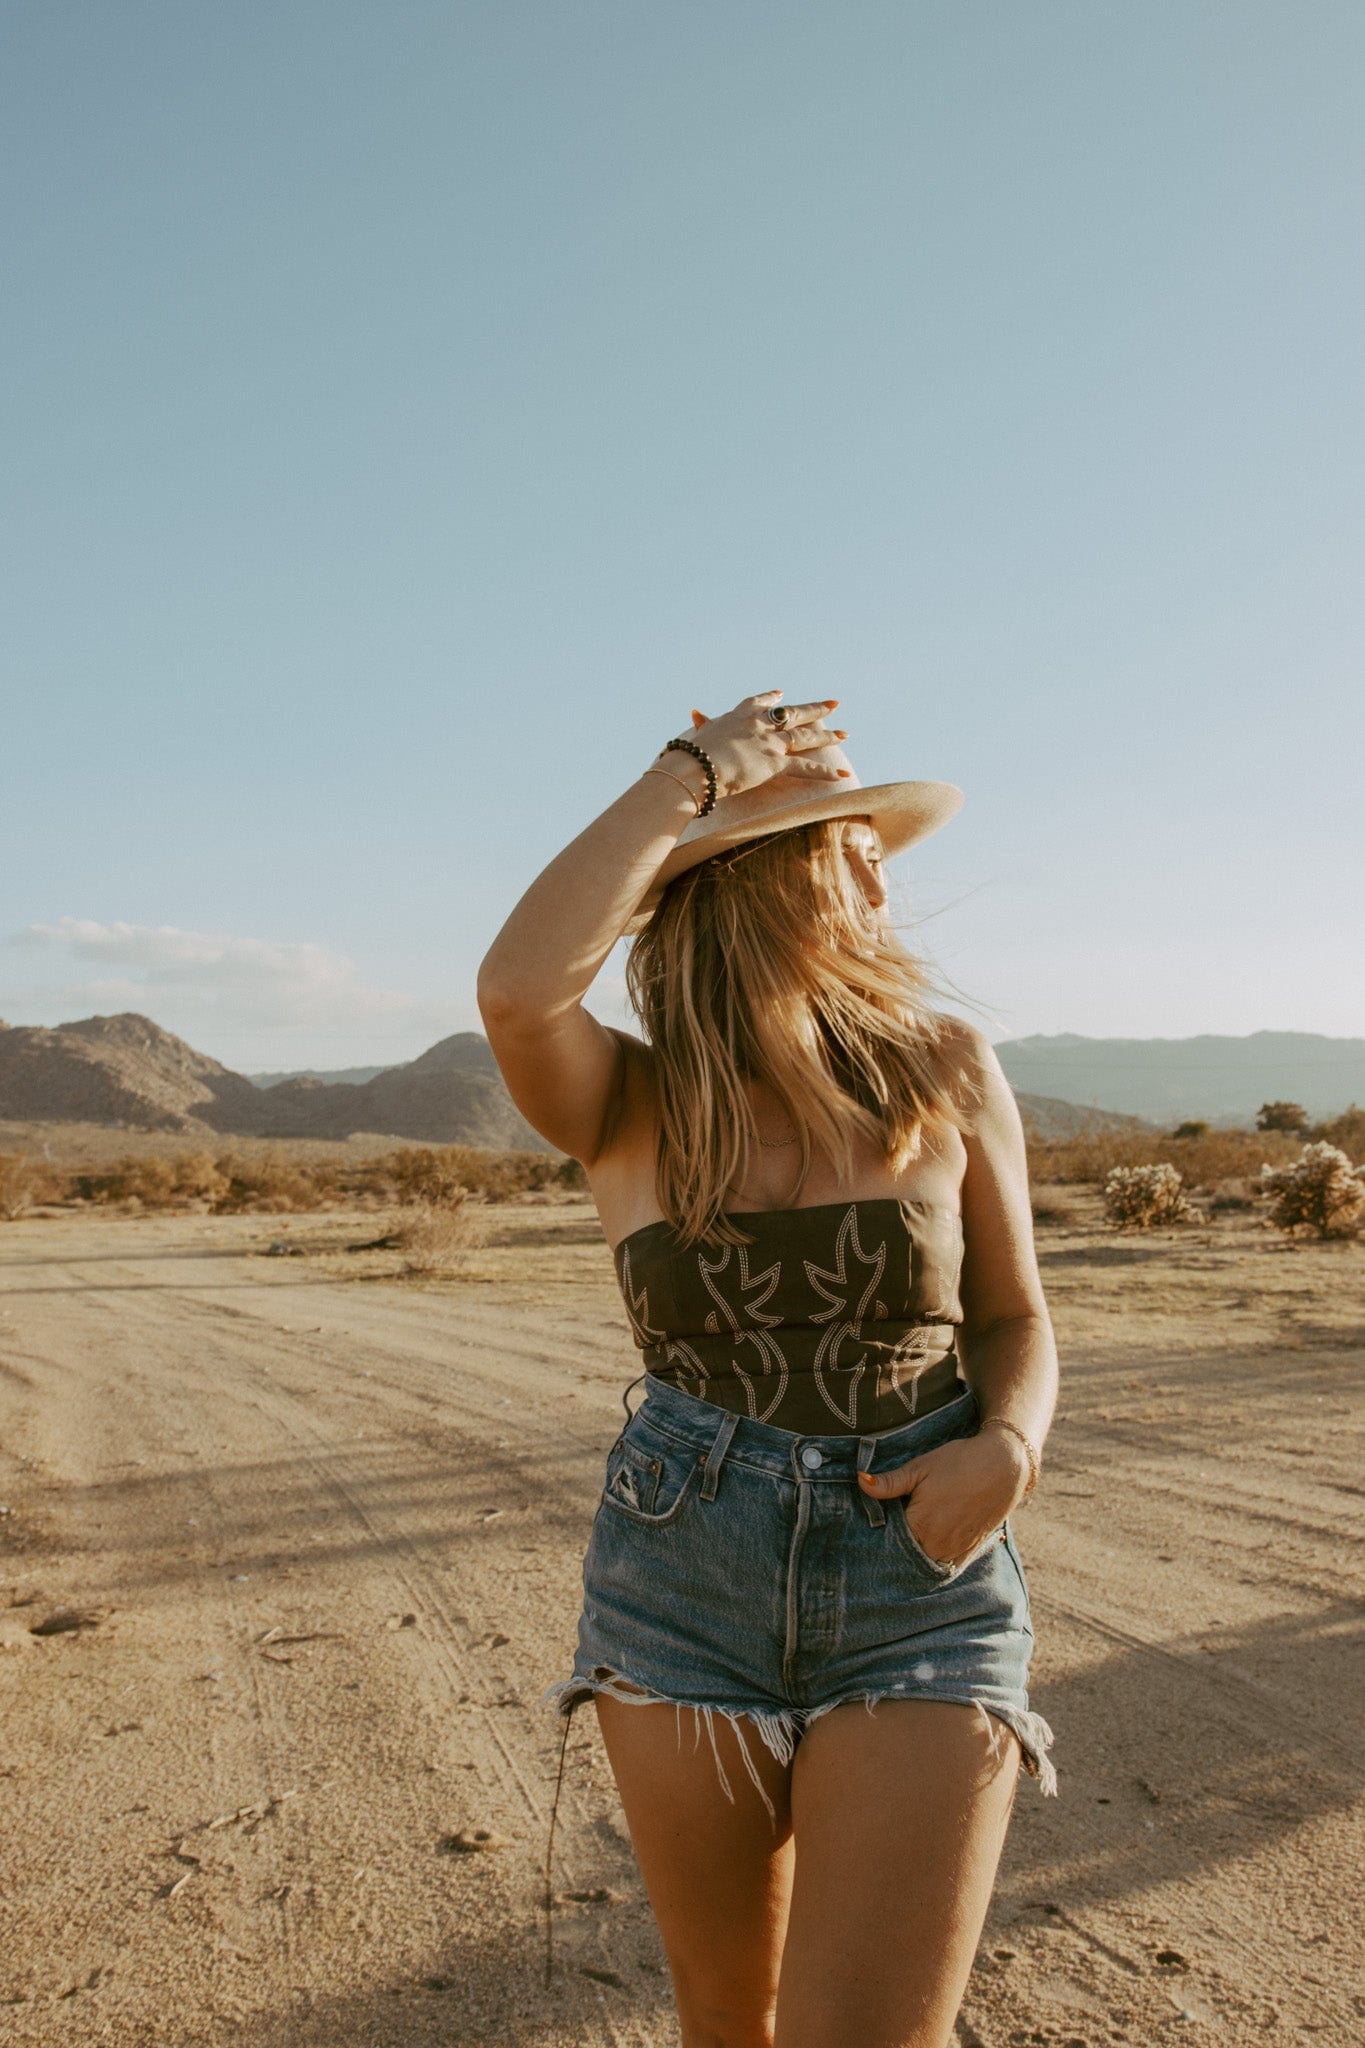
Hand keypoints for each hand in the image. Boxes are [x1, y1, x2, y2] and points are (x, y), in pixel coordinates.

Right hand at [673, 692, 851, 800]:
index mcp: (740, 714)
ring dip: (827, 736)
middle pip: (793, 714)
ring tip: (845, 734)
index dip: (772, 699)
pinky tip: (843, 774)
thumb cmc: (691, 753)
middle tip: (834, 704)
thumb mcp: (699, 734)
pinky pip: (806, 768)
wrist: (697, 766)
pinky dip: (826, 772)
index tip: (781, 694)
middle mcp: (760, 724)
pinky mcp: (775, 763)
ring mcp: (770, 742)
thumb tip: (695, 712)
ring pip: (805, 737)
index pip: (760, 702)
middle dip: (815, 709)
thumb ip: (703, 723)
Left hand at [857, 1429, 1029, 1569]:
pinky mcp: (969, 1551)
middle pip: (906, 1554)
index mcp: (920, 1526)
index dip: (878, 1534)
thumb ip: (889, 1482)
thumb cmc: (959, 1463)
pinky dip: (935, 1558)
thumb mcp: (920, 1468)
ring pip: (925, 1560)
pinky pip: (946, 1564)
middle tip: (888, 1531)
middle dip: (895, 1546)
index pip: (888, 1540)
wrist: (1004, 1466)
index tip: (871, 1526)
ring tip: (909, 1535)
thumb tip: (860, 1481)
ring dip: (915, 1552)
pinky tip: (928, 1545)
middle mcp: (937, 1546)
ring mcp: (955, 1551)